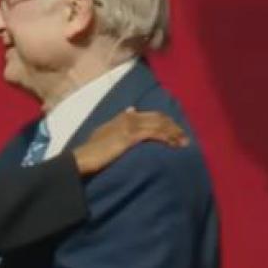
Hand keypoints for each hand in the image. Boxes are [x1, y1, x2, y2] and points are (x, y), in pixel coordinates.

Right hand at [72, 107, 188, 175]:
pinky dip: (166, 138)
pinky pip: (154, 134)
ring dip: (173, 133)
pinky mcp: (131, 136)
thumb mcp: (105, 131)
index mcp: (123, 116)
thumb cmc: (92, 151)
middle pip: (158, 118)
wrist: (83, 158)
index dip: (165, 122)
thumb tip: (131, 109)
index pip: (150, 115)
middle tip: (184, 137)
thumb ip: (119, 121)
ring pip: (159, 125)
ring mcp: (130, 125)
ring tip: (184, 143)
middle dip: (173, 127)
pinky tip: (174, 144)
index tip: (174, 130)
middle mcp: (128, 117)